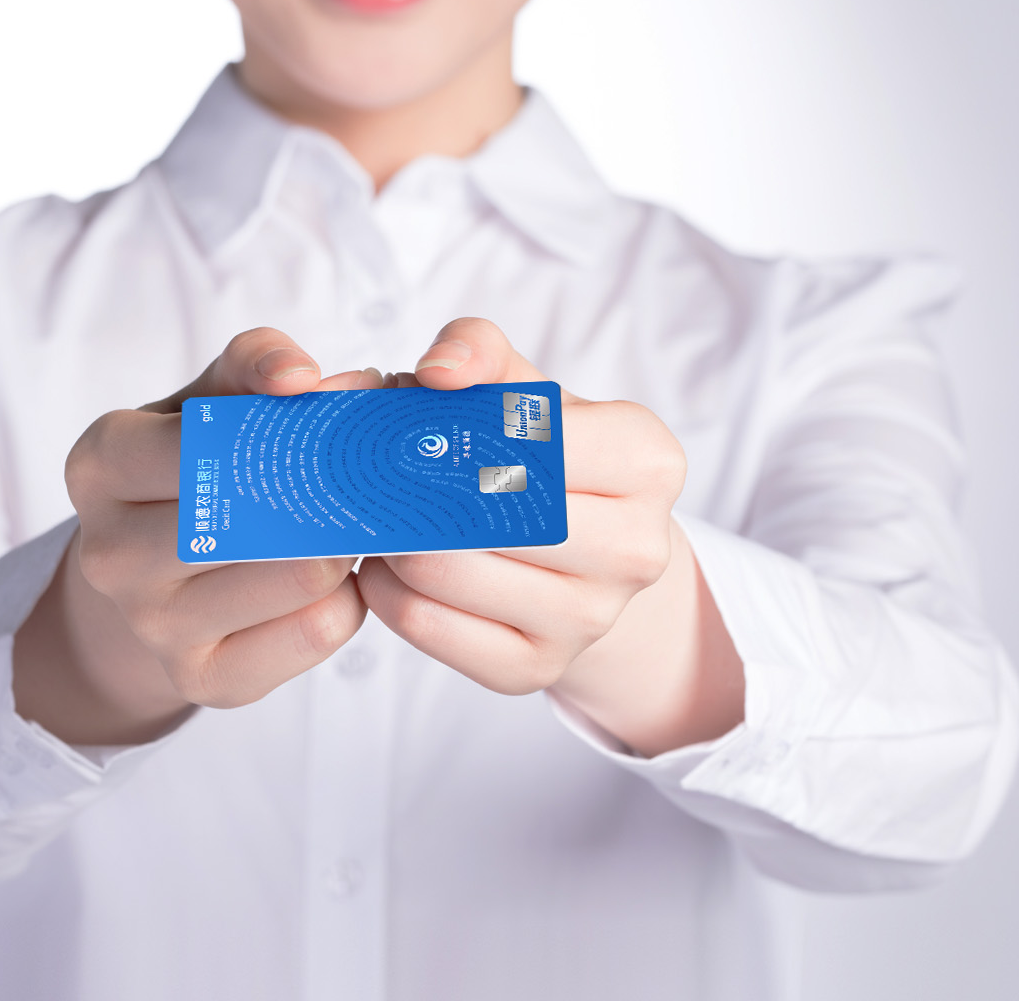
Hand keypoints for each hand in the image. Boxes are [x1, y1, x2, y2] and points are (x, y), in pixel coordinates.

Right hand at [14, 329, 381, 744]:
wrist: (151, 576)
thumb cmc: (192, 467)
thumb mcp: (207, 398)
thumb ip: (254, 362)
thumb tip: (302, 378)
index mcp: (101, 465)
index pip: (198, 440)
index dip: (284, 419)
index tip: (337, 400)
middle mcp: (109, 552)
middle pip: (253, 515)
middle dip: (331, 488)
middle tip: (374, 467)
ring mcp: (149, 625)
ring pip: (298, 578)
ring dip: (350, 544)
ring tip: (358, 518)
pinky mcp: (201, 680)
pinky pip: (314, 632)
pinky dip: (348, 600)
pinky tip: (339, 578)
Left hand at [358, 318, 742, 754]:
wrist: (578, 553)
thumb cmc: (538, 454)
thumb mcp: (521, 387)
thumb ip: (478, 349)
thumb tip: (440, 372)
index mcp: (648, 461)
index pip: (536, 434)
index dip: (457, 423)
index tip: (411, 414)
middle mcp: (636, 548)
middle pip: (487, 507)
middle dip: (411, 485)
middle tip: (370, 470)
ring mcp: (592, 620)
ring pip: (447, 570)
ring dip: (388, 537)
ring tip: (376, 513)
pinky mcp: (536, 669)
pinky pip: (427, 624)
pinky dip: (386, 590)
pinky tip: (385, 564)